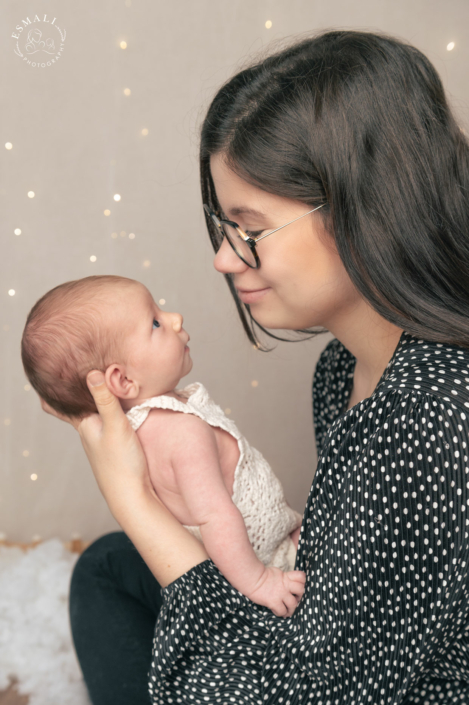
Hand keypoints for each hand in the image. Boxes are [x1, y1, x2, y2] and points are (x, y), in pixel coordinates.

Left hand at [42, 371, 158, 515]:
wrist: (132, 496)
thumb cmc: (121, 463)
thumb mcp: (115, 426)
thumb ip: (105, 400)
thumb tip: (91, 372)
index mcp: (84, 424)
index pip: (61, 404)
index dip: (56, 389)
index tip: (55, 372)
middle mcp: (89, 430)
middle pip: (77, 406)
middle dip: (75, 390)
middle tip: (76, 370)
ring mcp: (101, 438)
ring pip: (93, 412)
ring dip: (93, 398)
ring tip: (98, 379)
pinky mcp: (114, 444)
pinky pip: (107, 419)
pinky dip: (108, 408)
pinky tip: (118, 403)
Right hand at [247, 567, 305, 616]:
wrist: (252, 579)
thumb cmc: (262, 575)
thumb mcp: (277, 572)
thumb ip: (285, 578)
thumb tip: (289, 582)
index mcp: (286, 577)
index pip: (301, 577)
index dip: (302, 582)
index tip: (298, 587)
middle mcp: (285, 585)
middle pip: (301, 590)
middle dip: (299, 596)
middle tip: (294, 599)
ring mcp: (280, 594)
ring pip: (293, 604)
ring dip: (291, 609)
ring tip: (287, 610)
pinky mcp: (273, 602)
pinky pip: (282, 611)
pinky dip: (281, 613)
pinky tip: (276, 611)